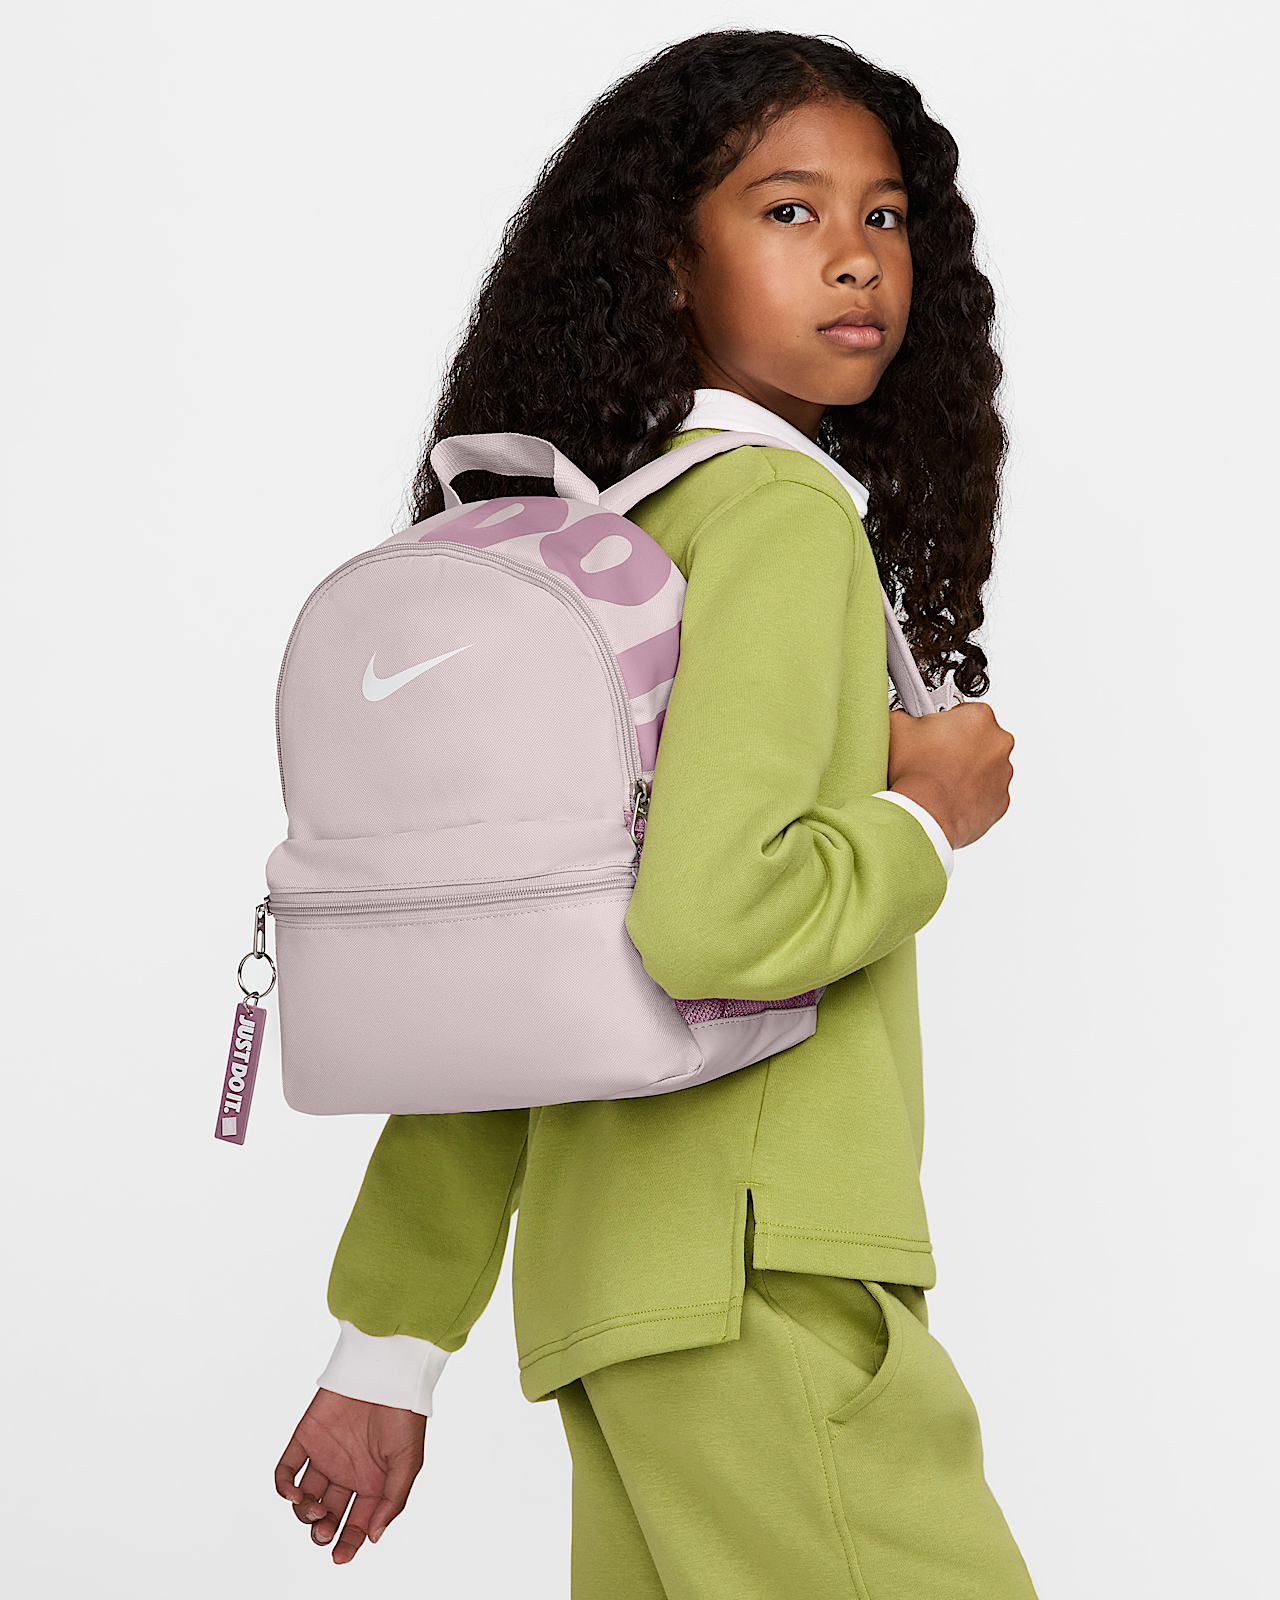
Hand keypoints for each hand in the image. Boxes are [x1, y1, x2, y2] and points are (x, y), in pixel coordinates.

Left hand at [275, 1388, 425, 1564]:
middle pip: (327, 1516)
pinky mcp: (305, 1439)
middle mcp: (346, 1474)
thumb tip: (373, 1536)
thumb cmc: (404, 1414)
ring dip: (304, 1513)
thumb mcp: (408, 1462)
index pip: (354, 1524)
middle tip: (324, 1530)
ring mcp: (324, 1457)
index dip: (347, 1544)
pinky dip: (283, 1487)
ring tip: (314, 1508)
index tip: (340, 1557)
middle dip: (322, 1531)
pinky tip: (293, 1494)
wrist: (385, 1372)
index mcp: (372, 1483)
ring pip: (304, 1499)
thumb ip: (392, 1501)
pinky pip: (286, 1471)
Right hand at [887, 701, 1013, 848]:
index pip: (963, 711)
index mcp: (978, 717)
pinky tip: (949, 796)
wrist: (923, 815)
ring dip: (966, 770)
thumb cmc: (915, 774)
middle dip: (959, 746)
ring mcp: (1003, 773)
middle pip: (978, 738)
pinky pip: (987, 792)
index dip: (943, 723)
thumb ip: (905, 713)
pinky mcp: (1001, 800)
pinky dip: (972, 793)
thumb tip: (905, 716)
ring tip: (939, 780)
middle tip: (933, 758)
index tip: (932, 734)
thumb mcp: (896, 727)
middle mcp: (998, 742)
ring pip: (985, 766)